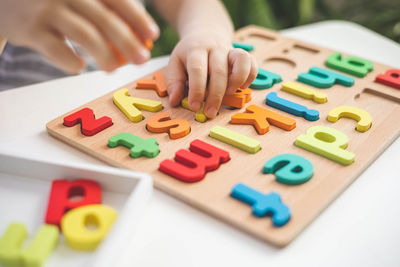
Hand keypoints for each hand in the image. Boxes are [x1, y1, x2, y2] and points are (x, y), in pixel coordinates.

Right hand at [0, 0, 158, 72]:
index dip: (138, 18)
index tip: (153, 36)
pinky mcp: (31, 30)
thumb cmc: (54, 2)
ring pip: (85, 36)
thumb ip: (105, 8)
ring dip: (105, 57)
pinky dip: (72, 61)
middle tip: (143, 60)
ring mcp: (47, 10)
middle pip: (105, 20)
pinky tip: (81, 66)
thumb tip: (142, 34)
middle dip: (129, 42)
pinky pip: (57, 50)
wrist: (6, 1)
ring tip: (114, 70)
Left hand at [167, 30, 257, 117]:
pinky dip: (250, 77)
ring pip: (241, 60)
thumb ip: (175, 82)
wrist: (205, 32)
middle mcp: (215, 48)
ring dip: (237, 80)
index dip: (197, 90)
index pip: (197, 69)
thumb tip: (174, 101)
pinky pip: (252, 63)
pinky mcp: (243, 54)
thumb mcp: (176, 63)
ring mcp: (231, 50)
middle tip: (210, 112)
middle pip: (219, 69)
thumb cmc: (189, 54)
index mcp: (195, 50)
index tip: (194, 107)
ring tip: (229, 94)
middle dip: (215, 95)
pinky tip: (240, 88)